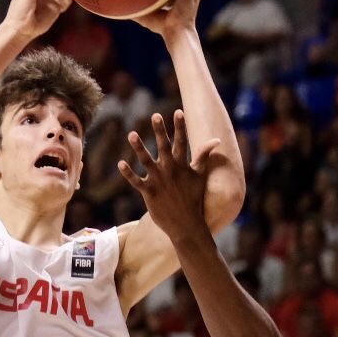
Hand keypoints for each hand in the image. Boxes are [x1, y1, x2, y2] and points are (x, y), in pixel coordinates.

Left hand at [118, 110, 219, 240]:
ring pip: (146, 161)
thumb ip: (204, 156)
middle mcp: (170, 170)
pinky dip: (128, 173)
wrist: (186, 224)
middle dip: (160, 131)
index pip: (182, 142)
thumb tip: (217, 140)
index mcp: (182, 165)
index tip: (178, 112)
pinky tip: (120, 163)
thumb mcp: (200, 175)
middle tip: (155, 116)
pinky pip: (136, 181)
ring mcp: (159, 181)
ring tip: (131, 134)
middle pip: (164, 147)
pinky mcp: (149, 192)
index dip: (180, 127)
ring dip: (139, 148)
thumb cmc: (194, 197)